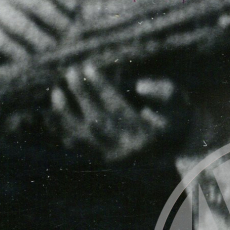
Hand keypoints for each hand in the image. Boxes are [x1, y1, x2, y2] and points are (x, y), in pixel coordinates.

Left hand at [51, 65, 190, 161]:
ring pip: (83, 139)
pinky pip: (78, 147)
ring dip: (66, 115)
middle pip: (98, 122)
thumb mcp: (179, 100)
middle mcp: (129, 152)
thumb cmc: (176, 117)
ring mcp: (114, 159)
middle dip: (82, 96)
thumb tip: (138, 86)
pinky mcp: (104, 161)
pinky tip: (51, 114)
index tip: (88, 67)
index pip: (118, 109)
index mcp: (148, 136)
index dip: (101, 87)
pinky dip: (63, 131)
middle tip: (71, 72)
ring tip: (57, 92)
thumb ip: (163, 90)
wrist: (178, 150)